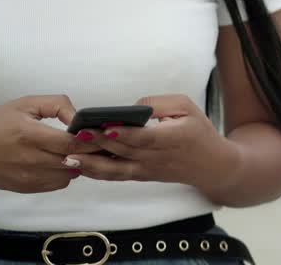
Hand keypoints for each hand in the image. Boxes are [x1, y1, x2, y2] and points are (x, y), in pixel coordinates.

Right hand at [0, 95, 97, 192]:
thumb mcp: (25, 104)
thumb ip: (57, 105)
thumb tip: (79, 117)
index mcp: (29, 134)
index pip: (71, 143)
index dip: (90, 139)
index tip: (98, 133)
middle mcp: (30, 159)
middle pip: (74, 160)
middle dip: (91, 152)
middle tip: (100, 143)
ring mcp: (28, 176)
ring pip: (69, 175)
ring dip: (79, 163)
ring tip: (78, 151)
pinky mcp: (25, 187)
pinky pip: (57, 184)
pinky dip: (65, 173)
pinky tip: (61, 161)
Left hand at [69, 94, 236, 190]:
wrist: (210, 165)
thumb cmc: (198, 131)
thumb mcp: (187, 107)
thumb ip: (160, 104)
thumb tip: (132, 108)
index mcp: (173, 138)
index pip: (145, 138)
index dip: (125, 134)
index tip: (106, 127)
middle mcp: (158, 157)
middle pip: (125, 152)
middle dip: (99, 143)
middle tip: (76, 134)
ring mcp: (148, 170)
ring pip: (116, 170)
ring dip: (91, 163)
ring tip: (69, 155)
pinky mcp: (141, 176)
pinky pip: (116, 176)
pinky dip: (97, 172)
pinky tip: (79, 164)